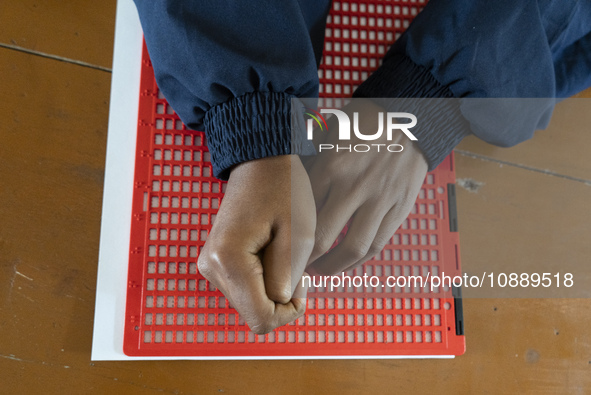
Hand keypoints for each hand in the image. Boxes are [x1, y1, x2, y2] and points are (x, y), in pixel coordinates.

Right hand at [197, 155, 315, 333]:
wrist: (260, 162)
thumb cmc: (283, 189)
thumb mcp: (299, 234)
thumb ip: (288, 277)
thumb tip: (280, 303)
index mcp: (229, 260)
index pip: (261, 319)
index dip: (289, 311)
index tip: (303, 282)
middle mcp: (212, 266)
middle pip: (254, 314)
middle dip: (281, 298)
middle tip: (296, 262)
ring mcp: (210, 265)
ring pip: (250, 303)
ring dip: (273, 287)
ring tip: (282, 251)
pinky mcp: (215, 262)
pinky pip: (244, 289)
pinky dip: (263, 279)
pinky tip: (271, 252)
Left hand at [306, 100, 427, 274]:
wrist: (411, 116)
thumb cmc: (364, 123)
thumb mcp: (329, 134)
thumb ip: (312, 166)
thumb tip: (292, 196)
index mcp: (332, 166)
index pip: (303, 212)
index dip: (289, 235)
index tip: (281, 244)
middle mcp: (355, 186)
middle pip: (323, 237)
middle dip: (305, 259)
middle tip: (296, 265)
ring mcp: (380, 199)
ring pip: (353, 247)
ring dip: (333, 266)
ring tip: (320, 270)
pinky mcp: (400, 207)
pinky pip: (377, 242)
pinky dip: (360, 259)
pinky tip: (347, 262)